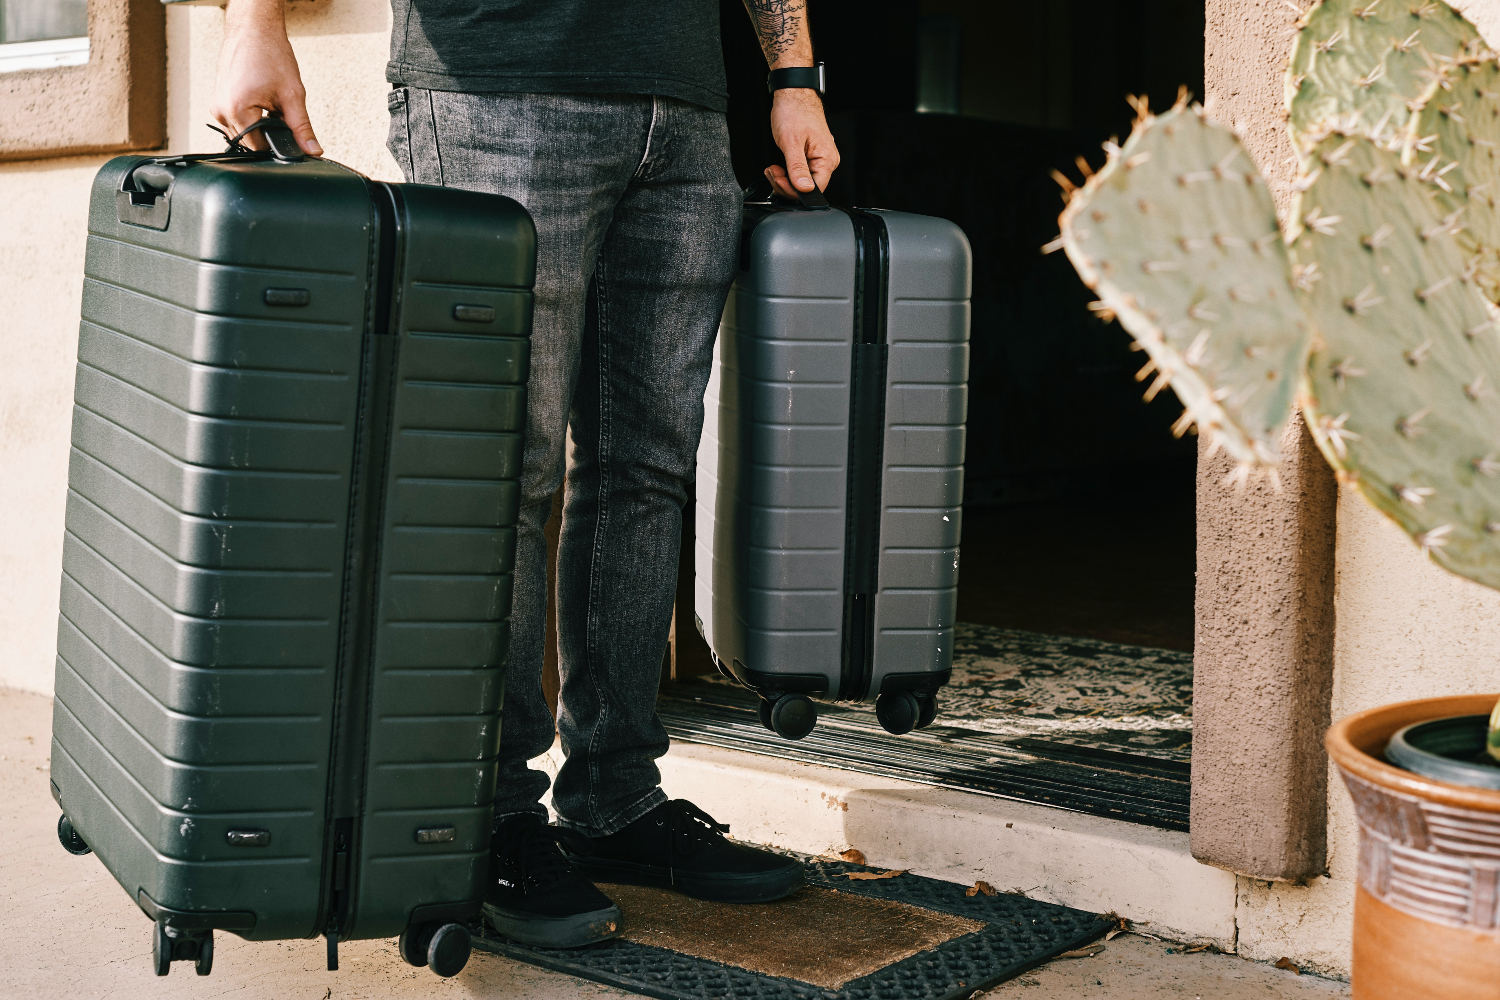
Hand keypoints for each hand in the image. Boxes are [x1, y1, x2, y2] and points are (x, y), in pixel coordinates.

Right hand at [209, 0, 320, 154]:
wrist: (254, 28)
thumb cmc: (269, 53)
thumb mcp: (292, 96)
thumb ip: (302, 128)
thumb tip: (312, 150)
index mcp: (236, 110)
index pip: (259, 149)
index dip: (278, 147)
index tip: (289, 137)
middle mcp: (220, 111)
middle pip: (250, 144)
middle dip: (269, 136)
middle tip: (281, 114)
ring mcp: (216, 106)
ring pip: (242, 134)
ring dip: (259, 127)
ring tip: (270, 104)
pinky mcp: (218, 101)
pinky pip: (236, 121)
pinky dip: (251, 118)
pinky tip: (261, 101)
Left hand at [766, 88, 838, 198]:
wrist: (793, 93)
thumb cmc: (794, 110)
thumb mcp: (791, 142)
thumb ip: (797, 168)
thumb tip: (804, 189)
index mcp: (827, 159)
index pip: (815, 189)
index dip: (795, 190)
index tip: (779, 180)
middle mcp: (827, 160)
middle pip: (807, 187)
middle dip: (786, 184)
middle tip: (773, 173)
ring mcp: (819, 158)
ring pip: (801, 181)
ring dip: (784, 179)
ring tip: (773, 169)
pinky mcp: (810, 155)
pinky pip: (800, 172)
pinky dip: (786, 173)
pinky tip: (778, 167)